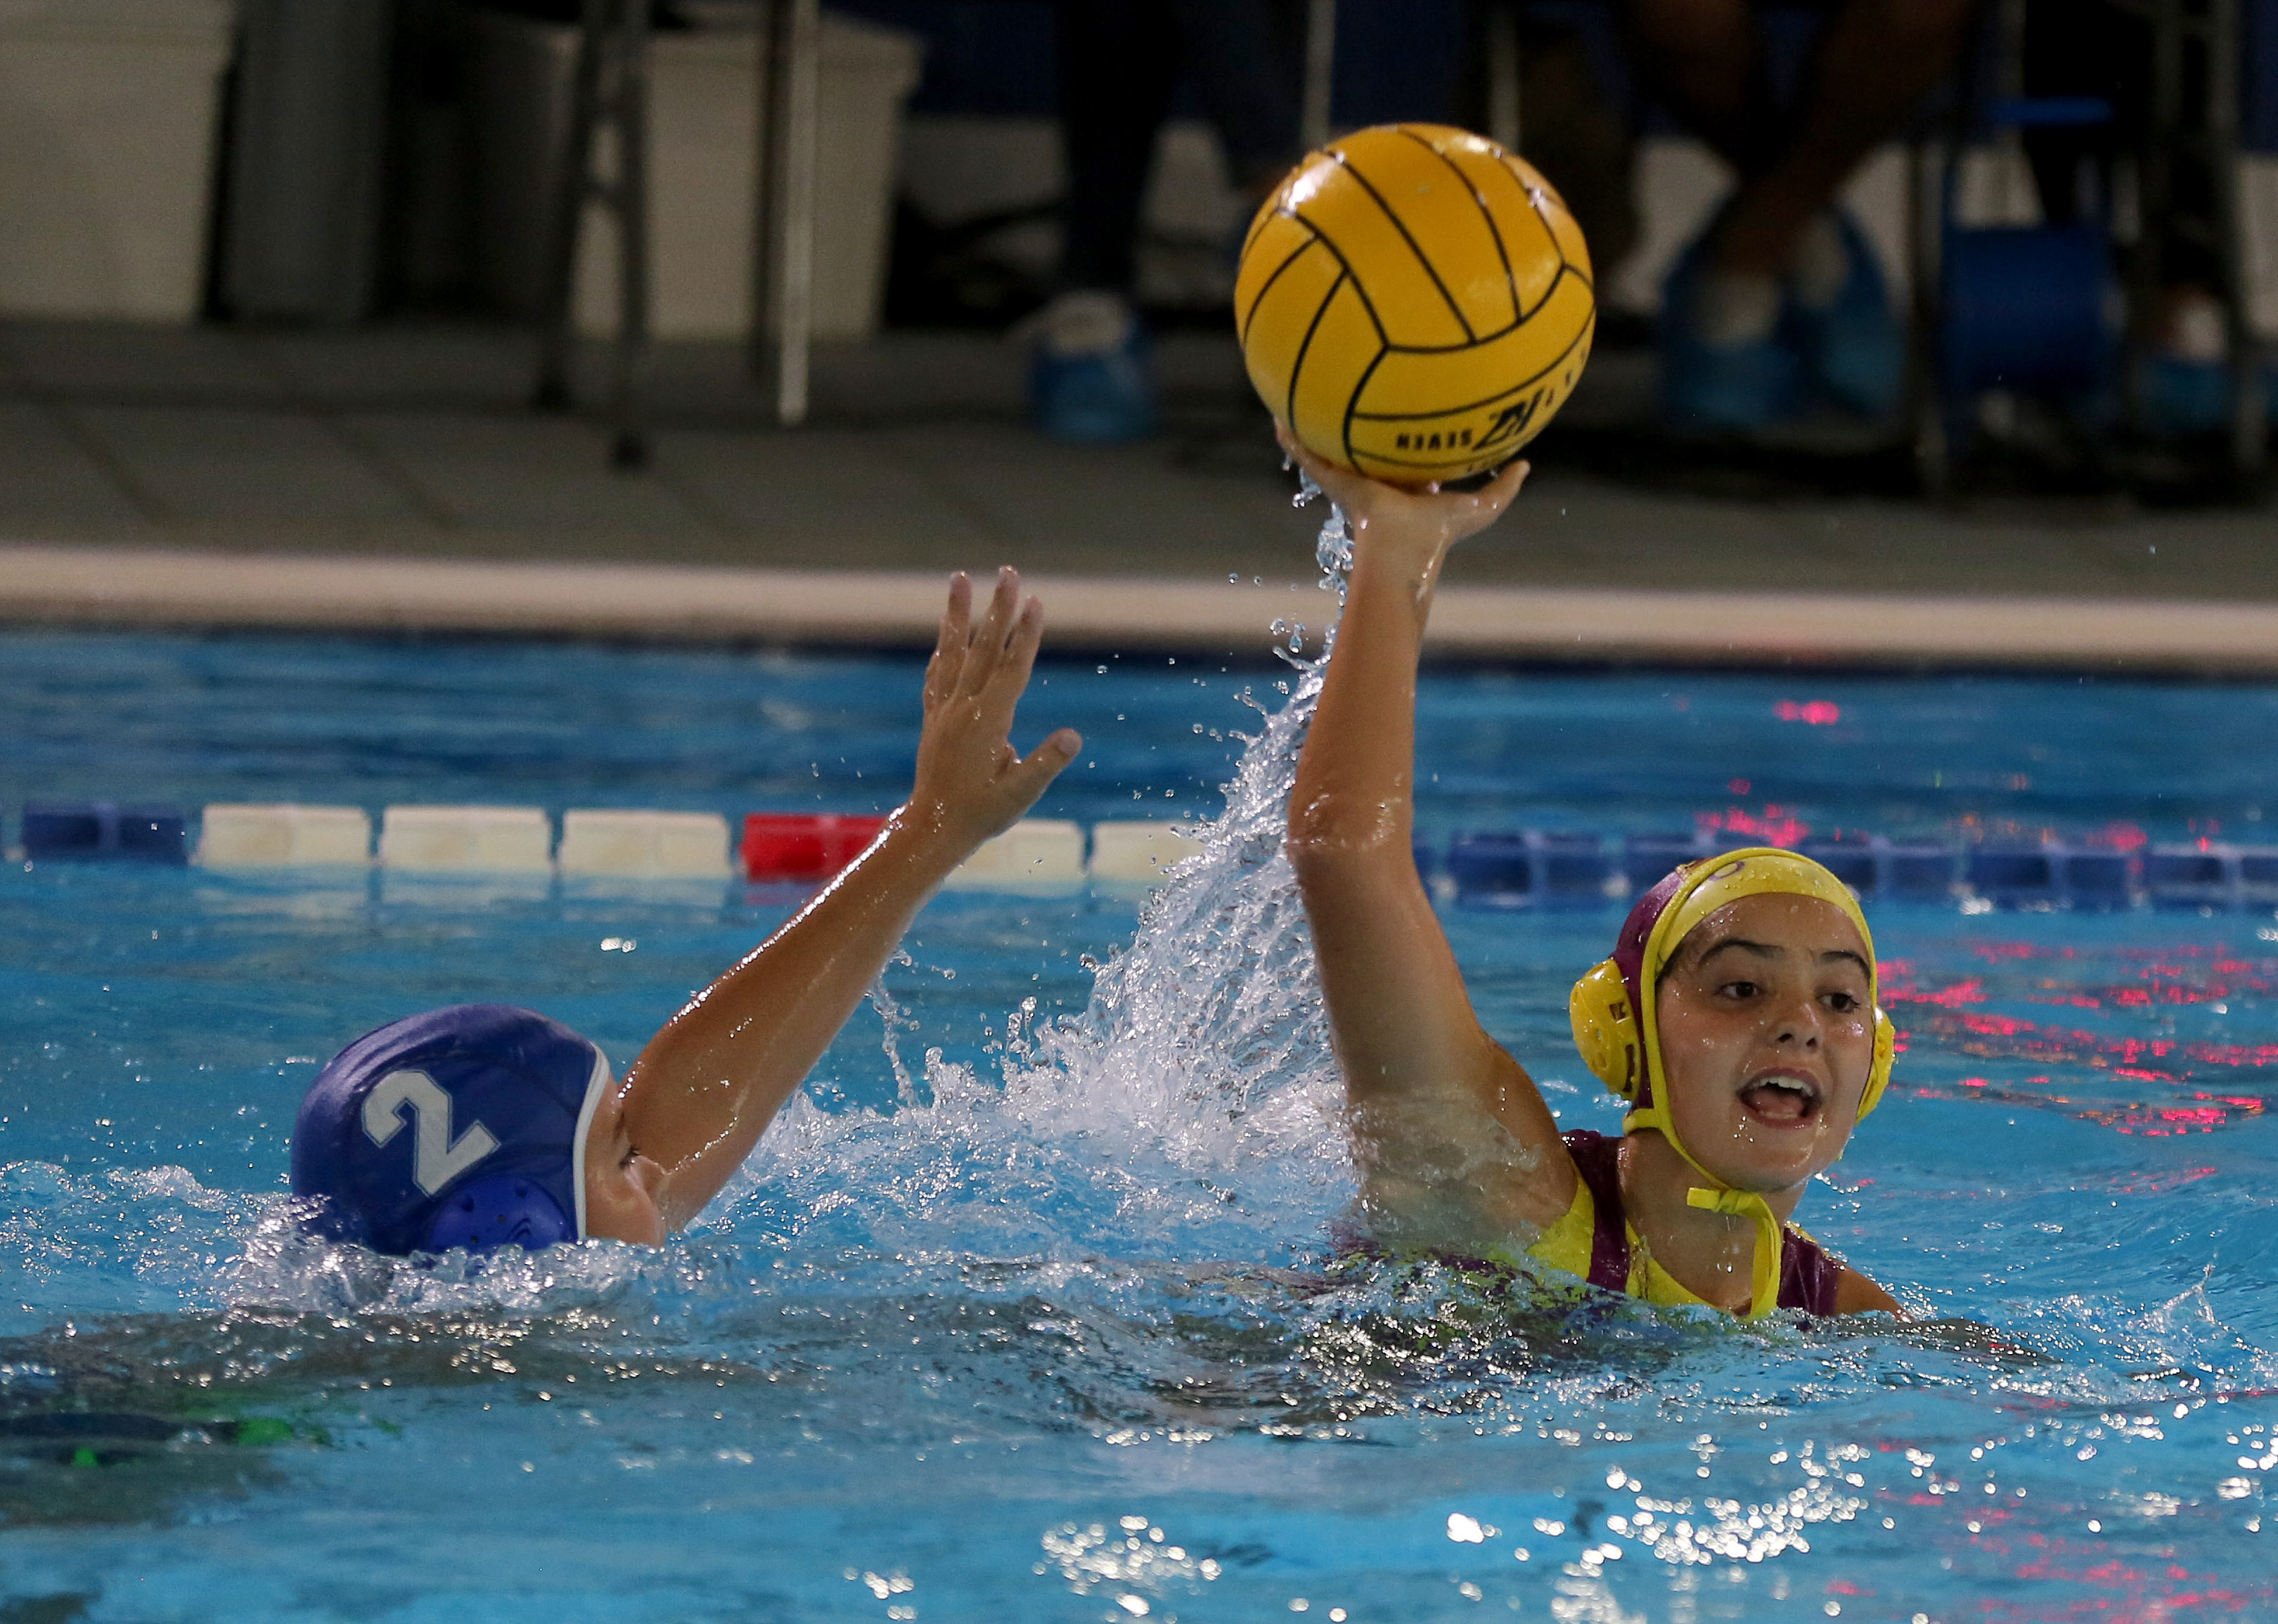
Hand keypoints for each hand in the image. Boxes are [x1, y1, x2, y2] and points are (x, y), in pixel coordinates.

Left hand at [906, 568, 1081, 850]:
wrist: (932, 830)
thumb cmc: (981, 815)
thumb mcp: (1020, 794)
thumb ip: (1046, 763)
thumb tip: (1074, 737)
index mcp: (988, 722)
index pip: (1012, 668)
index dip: (1026, 634)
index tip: (1035, 600)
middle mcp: (963, 708)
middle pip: (984, 648)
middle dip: (998, 608)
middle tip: (1008, 571)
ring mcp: (944, 711)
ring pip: (953, 653)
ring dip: (958, 614)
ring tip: (958, 578)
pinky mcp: (933, 720)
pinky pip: (937, 677)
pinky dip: (942, 651)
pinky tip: (944, 636)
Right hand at [1277, 426, 1529, 566]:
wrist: (1404, 549)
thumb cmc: (1442, 534)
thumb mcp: (1484, 506)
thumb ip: (1506, 486)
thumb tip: (1526, 463)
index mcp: (1407, 487)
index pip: (1402, 460)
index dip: (1404, 441)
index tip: (1407, 419)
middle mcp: (1378, 482)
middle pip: (1365, 450)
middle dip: (1358, 431)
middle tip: (1354, 399)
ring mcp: (1353, 481)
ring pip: (1332, 451)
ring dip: (1317, 430)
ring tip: (1302, 401)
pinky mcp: (1335, 482)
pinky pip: (1309, 457)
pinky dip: (1293, 441)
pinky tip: (1279, 420)